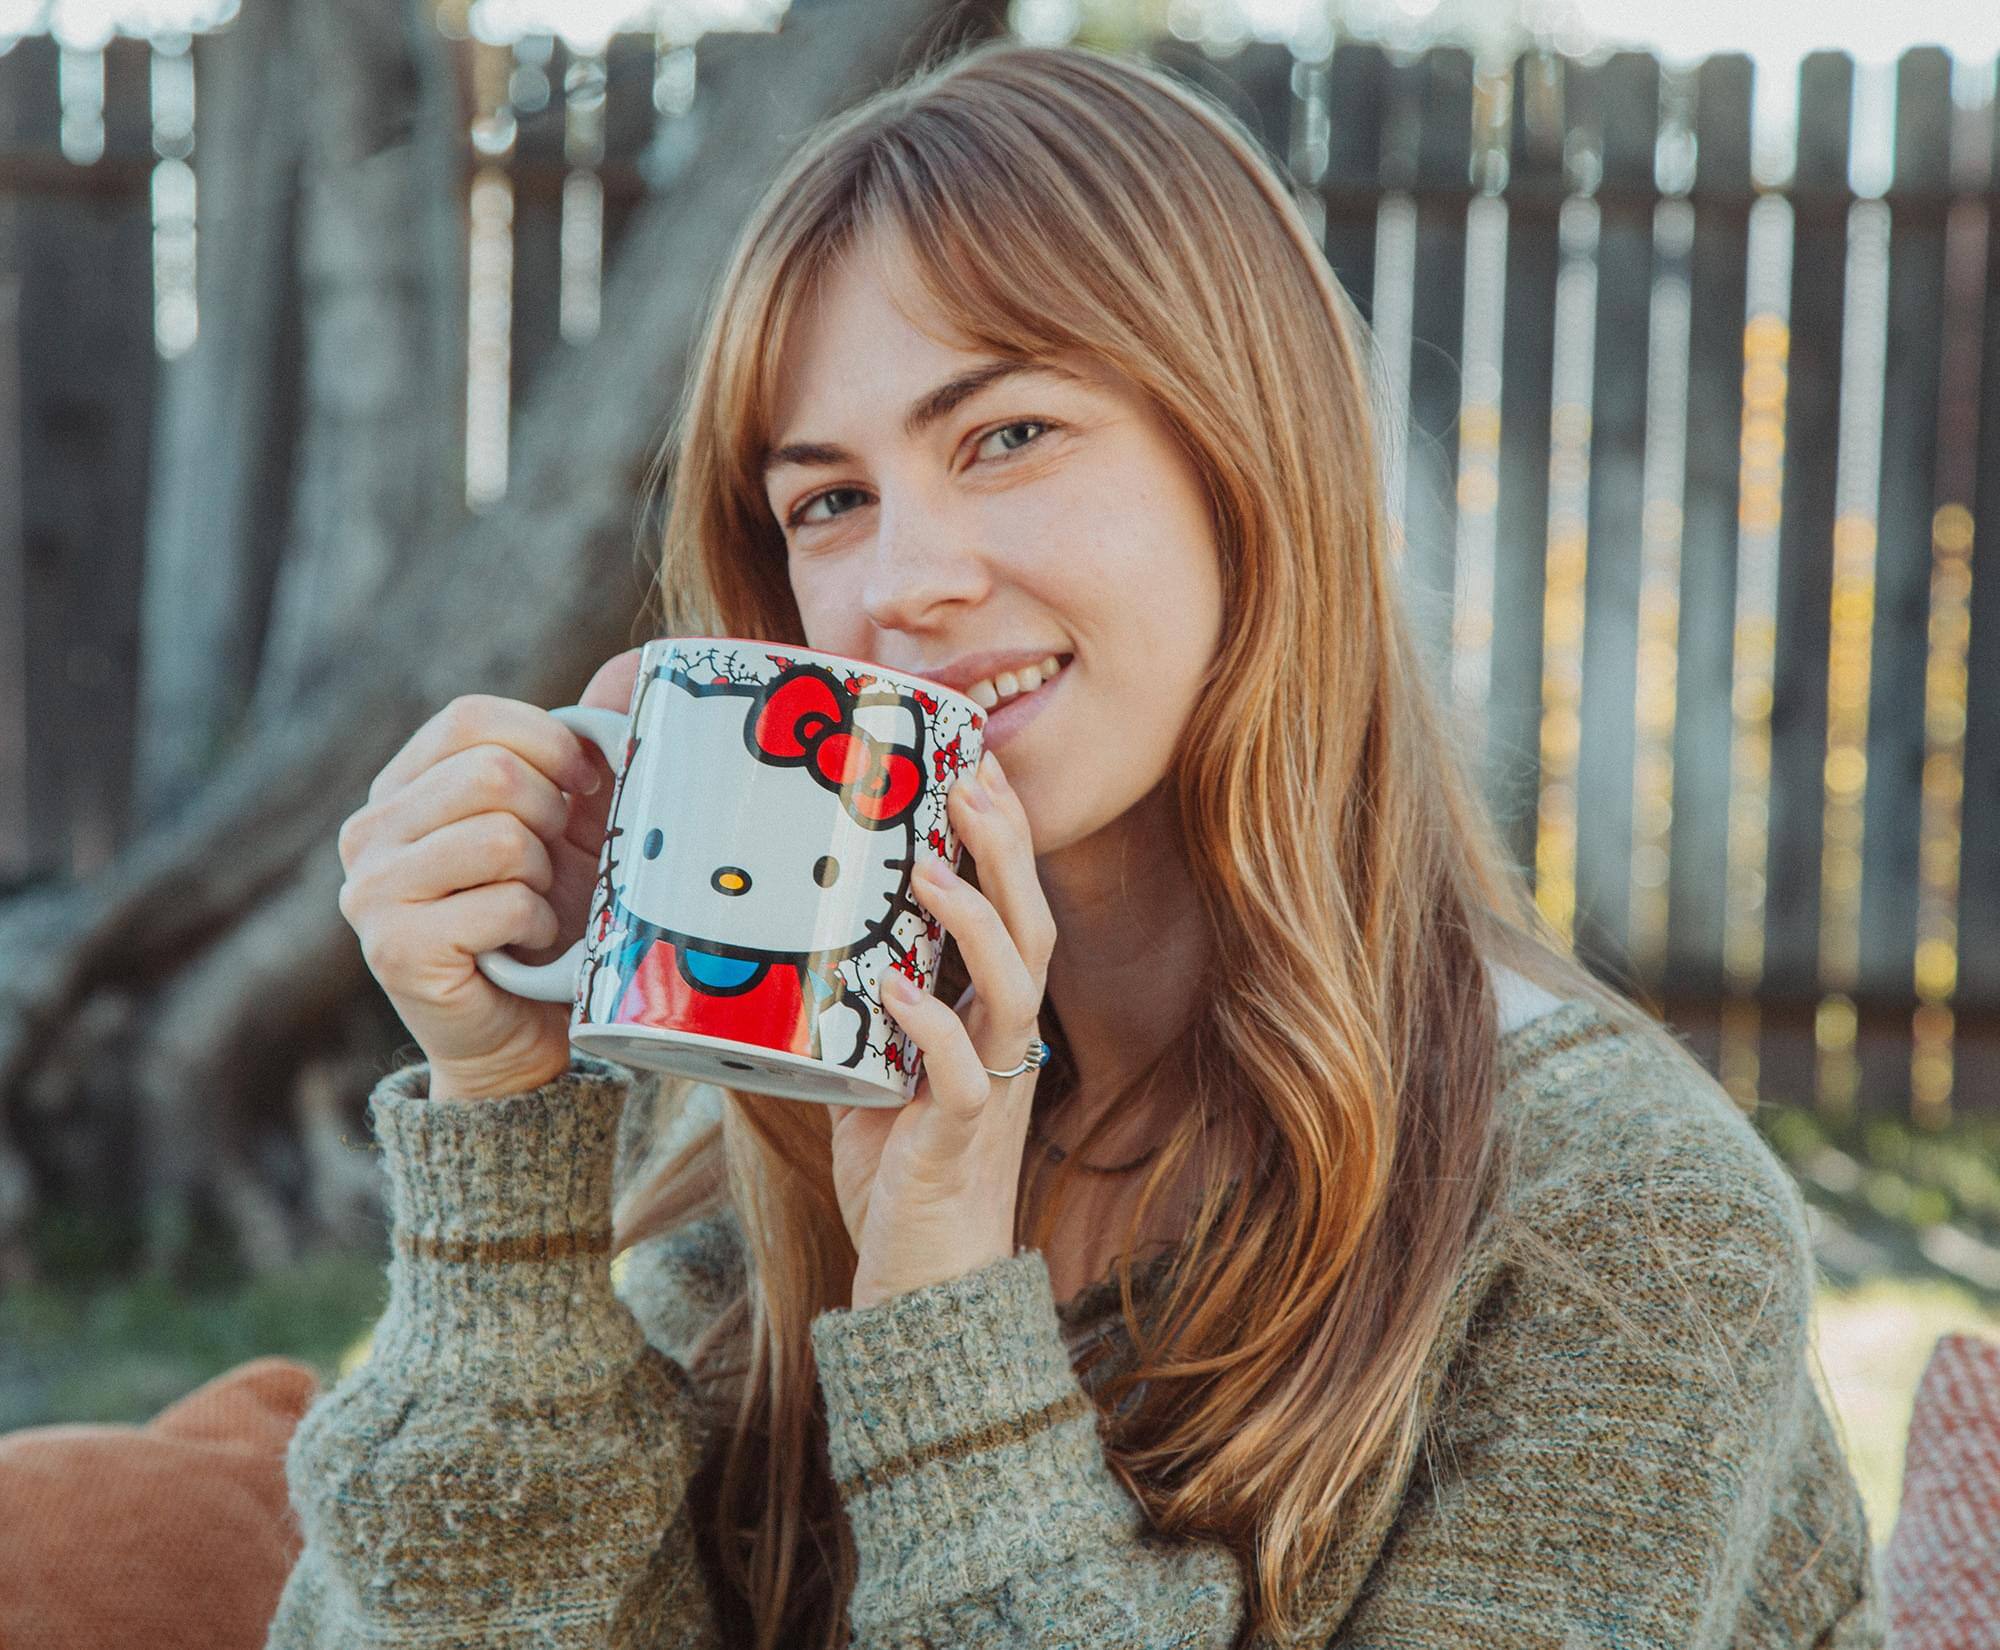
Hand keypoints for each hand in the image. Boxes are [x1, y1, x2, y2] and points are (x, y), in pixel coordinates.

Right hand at [335, 649, 642, 1099]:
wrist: (523, 1037)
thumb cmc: (551, 919)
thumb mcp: (570, 823)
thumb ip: (588, 742)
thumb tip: (640, 661)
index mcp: (400, 788)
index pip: (469, 718)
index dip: (545, 744)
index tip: (581, 789)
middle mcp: (366, 833)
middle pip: (491, 773)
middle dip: (552, 821)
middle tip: (552, 869)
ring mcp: (370, 891)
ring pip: (504, 837)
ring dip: (547, 879)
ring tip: (535, 908)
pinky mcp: (395, 948)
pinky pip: (507, 902)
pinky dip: (539, 926)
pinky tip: (522, 948)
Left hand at [824, 750, 1057, 1309]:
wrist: (925, 1287)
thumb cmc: (898, 1177)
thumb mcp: (868, 1074)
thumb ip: (849, 1014)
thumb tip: (772, 947)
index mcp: (986, 1022)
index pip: (1013, 912)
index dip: (1004, 842)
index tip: (975, 769)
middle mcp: (1003, 1046)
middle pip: (1032, 929)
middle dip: (1008, 851)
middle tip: (970, 782)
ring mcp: (992, 1092)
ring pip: (1017, 989)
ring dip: (978, 922)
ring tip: (932, 869)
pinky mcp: (960, 1143)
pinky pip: (969, 1077)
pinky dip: (935, 1028)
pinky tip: (897, 991)